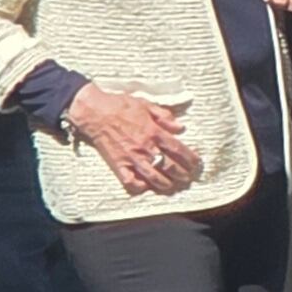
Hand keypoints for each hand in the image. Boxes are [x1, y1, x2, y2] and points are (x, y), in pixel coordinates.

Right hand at [67, 81, 199, 198]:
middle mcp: (146, 147)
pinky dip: (139, 187)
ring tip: (173, 186)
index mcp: (154, 132)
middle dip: (182, 174)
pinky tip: (146, 187)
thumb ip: (165, 116)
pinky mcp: (117, 164)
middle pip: (170, 166)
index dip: (190, 159)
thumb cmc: (120, 105)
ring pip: (154, 177)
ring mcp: (131, 158)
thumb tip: (180, 127)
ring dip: (166, 184)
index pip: (178, 150)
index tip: (197, 164)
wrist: (94, 112)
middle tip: (188, 177)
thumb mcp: (147, 105)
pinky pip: (130, 181)